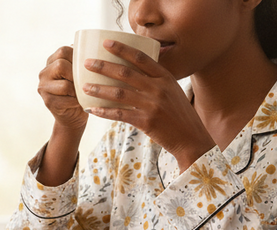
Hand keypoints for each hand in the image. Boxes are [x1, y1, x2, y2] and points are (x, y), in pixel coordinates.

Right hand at [38, 46, 88, 133]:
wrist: (73, 117)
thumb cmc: (81, 92)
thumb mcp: (81, 74)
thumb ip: (82, 61)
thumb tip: (97, 46)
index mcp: (52, 62)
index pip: (63, 51)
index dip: (77, 57)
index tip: (87, 66)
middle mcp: (44, 73)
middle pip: (61, 65)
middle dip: (76, 74)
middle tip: (85, 82)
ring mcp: (43, 88)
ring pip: (65, 84)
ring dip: (78, 90)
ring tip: (83, 93)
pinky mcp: (48, 102)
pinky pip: (66, 99)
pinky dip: (77, 101)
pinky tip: (80, 102)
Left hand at [83, 40, 215, 170]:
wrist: (191, 139)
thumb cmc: (181, 115)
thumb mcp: (173, 92)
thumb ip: (157, 81)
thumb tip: (135, 71)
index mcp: (165, 78)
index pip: (141, 58)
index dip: (122, 49)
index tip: (107, 43)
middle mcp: (159, 89)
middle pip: (126, 73)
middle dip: (103, 66)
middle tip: (87, 63)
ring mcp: (152, 105)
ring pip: (119, 93)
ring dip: (99, 89)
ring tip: (84, 86)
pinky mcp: (147, 122)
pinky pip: (120, 114)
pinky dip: (104, 111)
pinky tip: (93, 109)